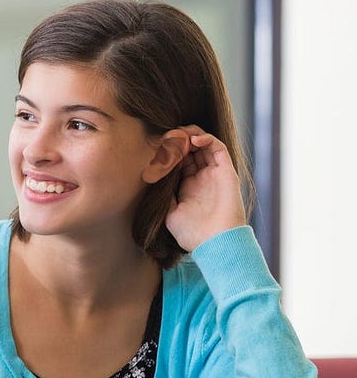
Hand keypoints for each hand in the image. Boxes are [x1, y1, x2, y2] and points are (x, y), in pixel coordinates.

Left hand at [164, 126, 246, 251]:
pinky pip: (218, 149)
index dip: (169, 152)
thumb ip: (164, 196)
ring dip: (191, 136)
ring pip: (204, 145)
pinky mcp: (226, 172)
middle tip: (166, 137)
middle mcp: (202, 178)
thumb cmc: (192, 234)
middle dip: (178, 141)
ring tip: (178, 134)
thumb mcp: (169, 214)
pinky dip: (207, 139)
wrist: (216, 243)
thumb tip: (152, 180)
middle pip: (190, 150)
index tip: (156, 148)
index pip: (179, 161)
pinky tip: (193, 140)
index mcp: (189, 186)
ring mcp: (214, 174)